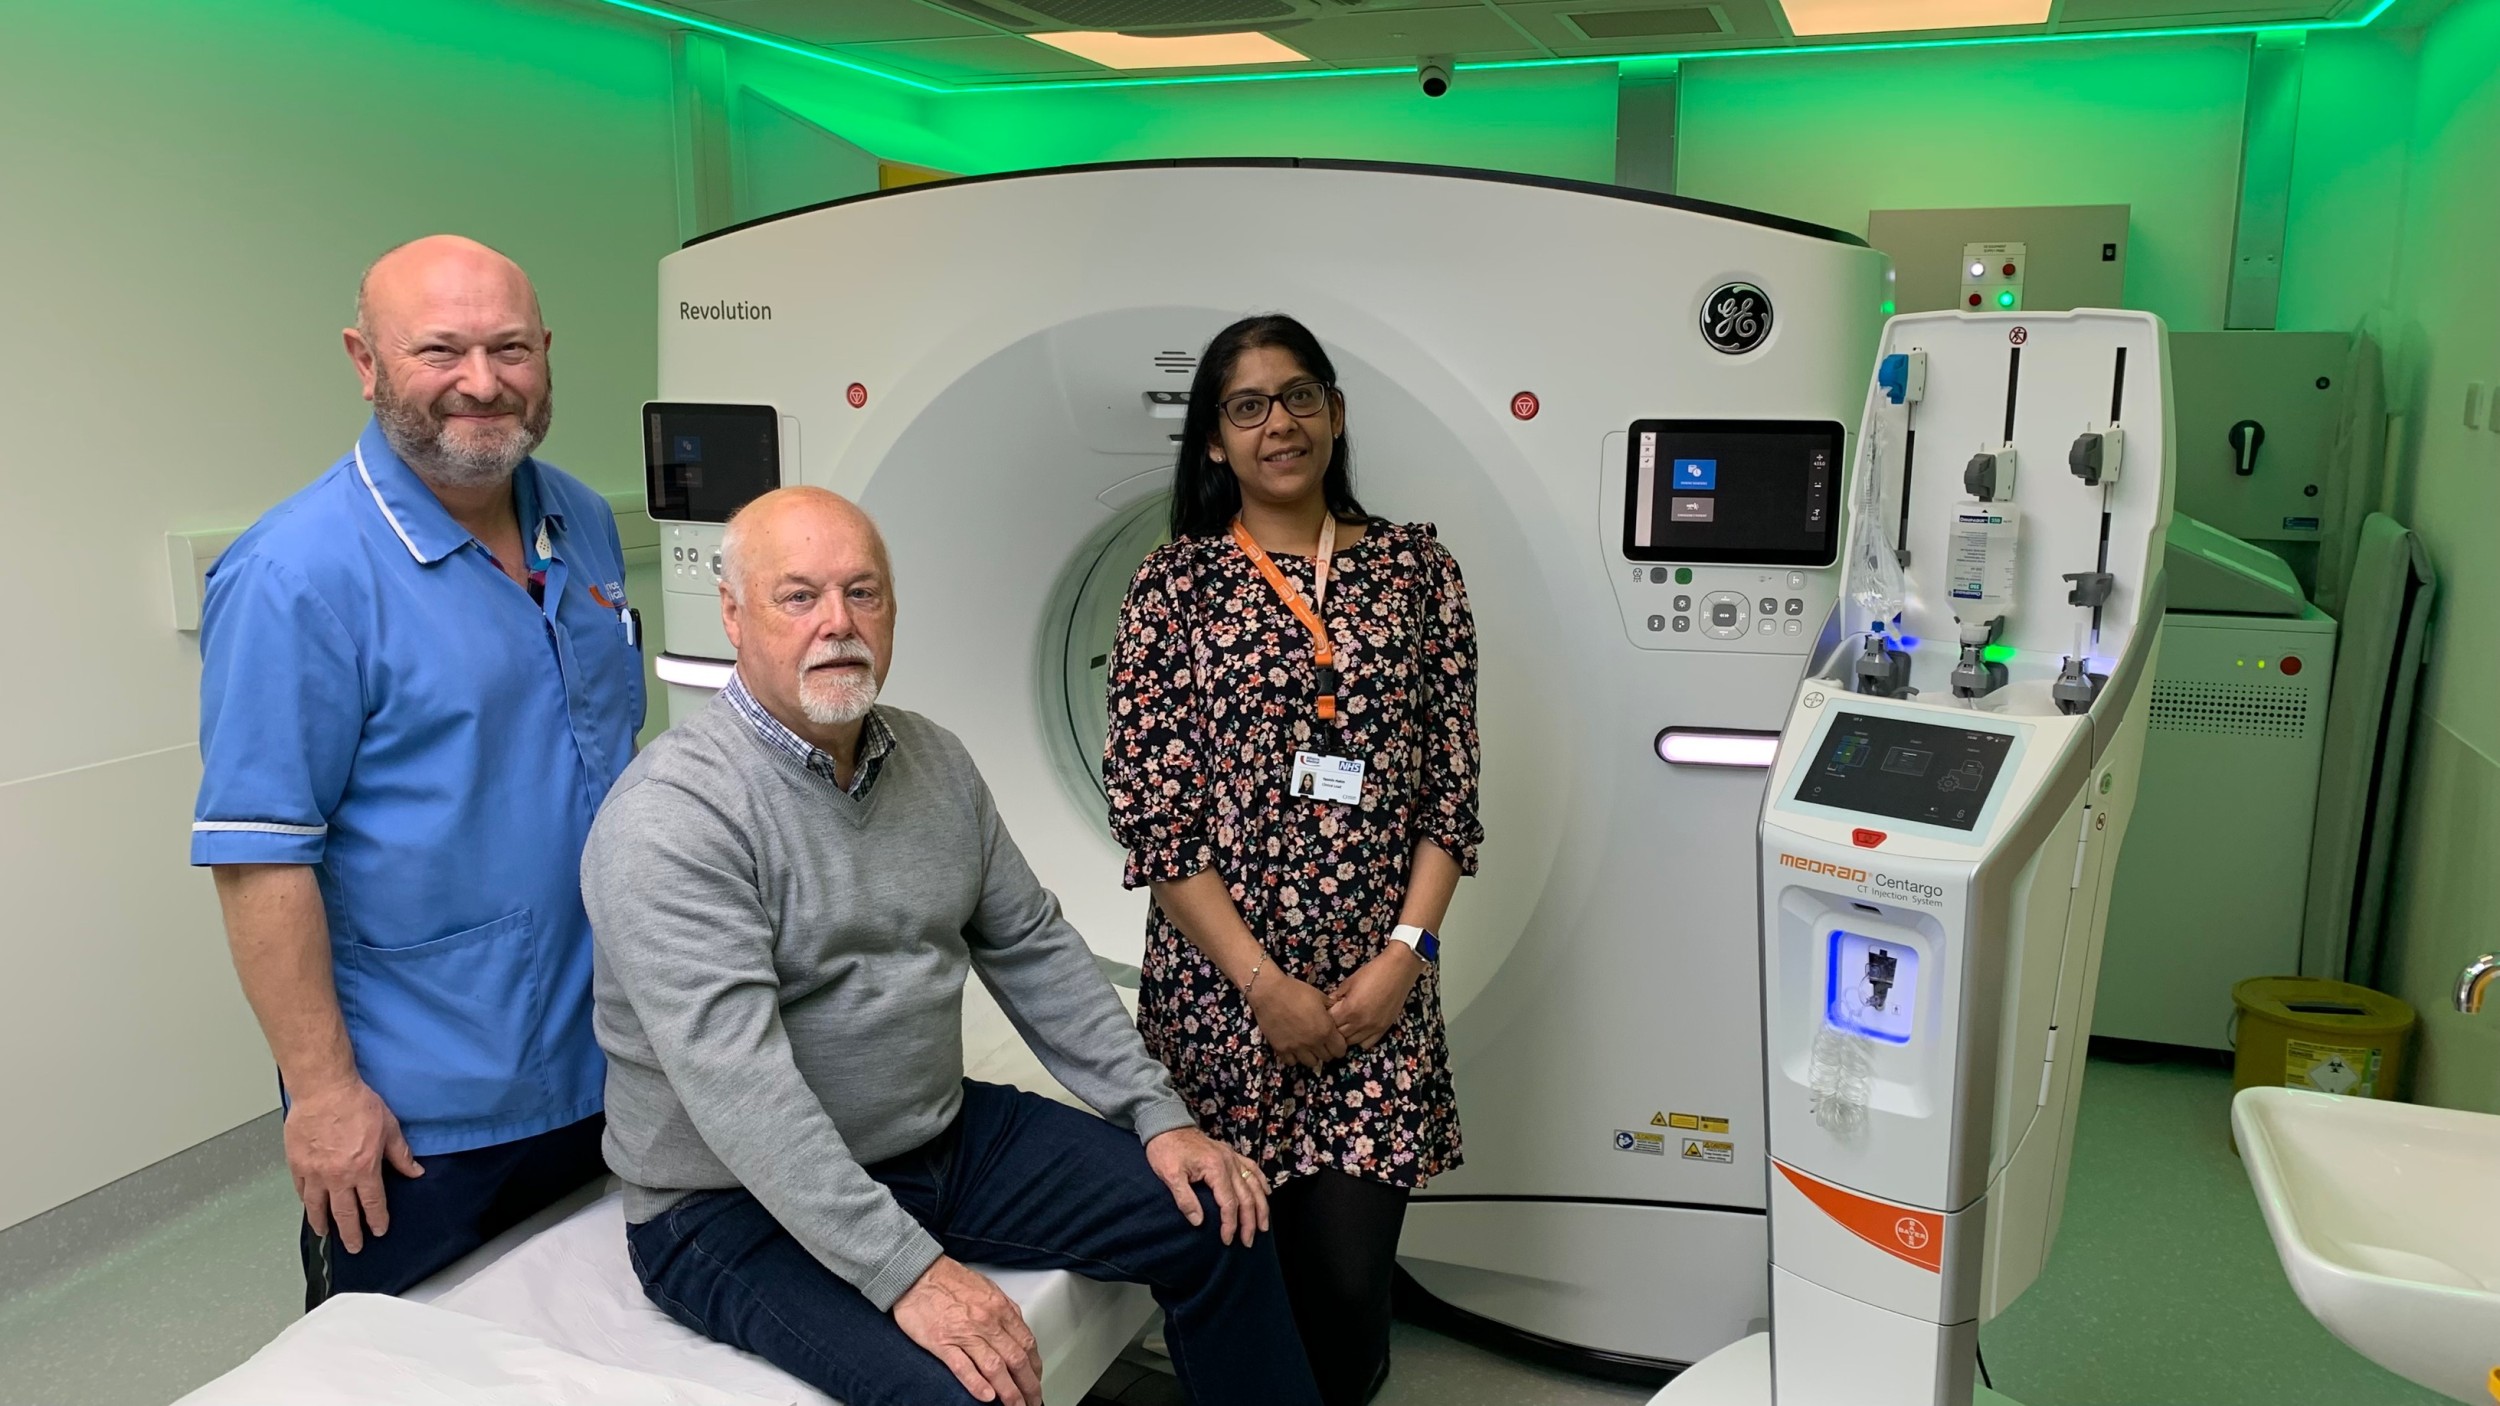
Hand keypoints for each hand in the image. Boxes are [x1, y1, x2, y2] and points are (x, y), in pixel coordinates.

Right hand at [284, 1078, 421, 1253]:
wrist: (325, 1090)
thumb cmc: (358, 1104)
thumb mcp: (389, 1128)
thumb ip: (401, 1154)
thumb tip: (415, 1172)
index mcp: (364, 1169)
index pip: (373, 1204)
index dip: (377, 1220)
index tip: (379, 1230)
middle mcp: (338, 1177)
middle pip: (345, 1214)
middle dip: (351, 1234)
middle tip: (354, 1247)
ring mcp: (315, 1172)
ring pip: (318, 1207)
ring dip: (322, 1224)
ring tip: (326, 1234)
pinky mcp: (297, 1164)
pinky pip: (301, 1190)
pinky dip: (306, 1201)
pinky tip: (309, 1206)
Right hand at [893, 1256, 1042, 1405]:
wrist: (917, 1273)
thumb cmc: (950, 1280)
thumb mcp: (987, 1289)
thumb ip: (1004, 1311)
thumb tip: (1018, 1333)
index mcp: (1000, 1308)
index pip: (1027, 1344)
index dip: (1035, 1367)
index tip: (1036, 1381)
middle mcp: (987, 1321)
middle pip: (1016, 1359)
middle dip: (1028, 1386)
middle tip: (1032, 1403)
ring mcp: (964, 1332)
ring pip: (994, 1367)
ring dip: (1008, 1392)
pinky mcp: (941, 1342)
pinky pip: (963, 1367)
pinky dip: (977, 1384)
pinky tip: (987, 1397)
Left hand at [1145, 1127, 1269, 1246]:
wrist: (1166, 1124)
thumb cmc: (1166, 1150)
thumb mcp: (1169, 1175)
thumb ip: (1185, 1199)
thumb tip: (1199, 1222)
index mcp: (1215, 1168)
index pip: (1229, 1203)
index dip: (1230, 1224)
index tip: (1227, 1240)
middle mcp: (1229, 1162)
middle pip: (1246, 1197)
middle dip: (1249, 1222)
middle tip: (1248, 1241)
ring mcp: (1232, 1157)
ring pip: (1254, 1185)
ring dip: (1261, 1207)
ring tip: (1263, 1226)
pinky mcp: (1230, 1154)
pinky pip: (1252, 1168)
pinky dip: (1261, 1182)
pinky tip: (1267, 1193)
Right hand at [1248, 972, 1347, 1071]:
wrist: (1270, 993)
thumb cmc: (1296, 991)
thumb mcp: (1319, 996)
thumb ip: (1330, 1007)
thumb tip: (1337, 1011)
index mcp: (1326, 1030)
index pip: (1340, 1050)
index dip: (1339, 1046)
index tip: (1335, 1041)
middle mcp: (1313, 1043)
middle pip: (1327, 1058)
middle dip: (1327, 1051)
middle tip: (1322, 1042)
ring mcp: (1296, 1048)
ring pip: (1311, 1063)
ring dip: (1312, 1056)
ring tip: (1308, 1046)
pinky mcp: (1281, 1049)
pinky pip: (1292, 1062)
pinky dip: (1295, 1057)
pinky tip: (1294, 1048)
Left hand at [1327, 946, 1422, 1050]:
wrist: (1398, 971)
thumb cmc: (1373, 972)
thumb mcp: (1350, 981)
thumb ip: (1337, 995)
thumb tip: (1329, 1003)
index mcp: (1349, 1009)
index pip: (1329, 1023)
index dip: (1326, 1018)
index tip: (1327, 1012)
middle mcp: (1360, 1023)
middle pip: (1339, 1036)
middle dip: (1334, 1028)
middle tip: (1335, 1018)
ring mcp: (1373, 1028)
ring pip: (1352, 1042)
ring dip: (1346, 1035)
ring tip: (1346, 1024)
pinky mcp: (1383, 1029)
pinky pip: (1367, 1044)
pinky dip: (1360, 1040)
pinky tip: (1359, 1029)